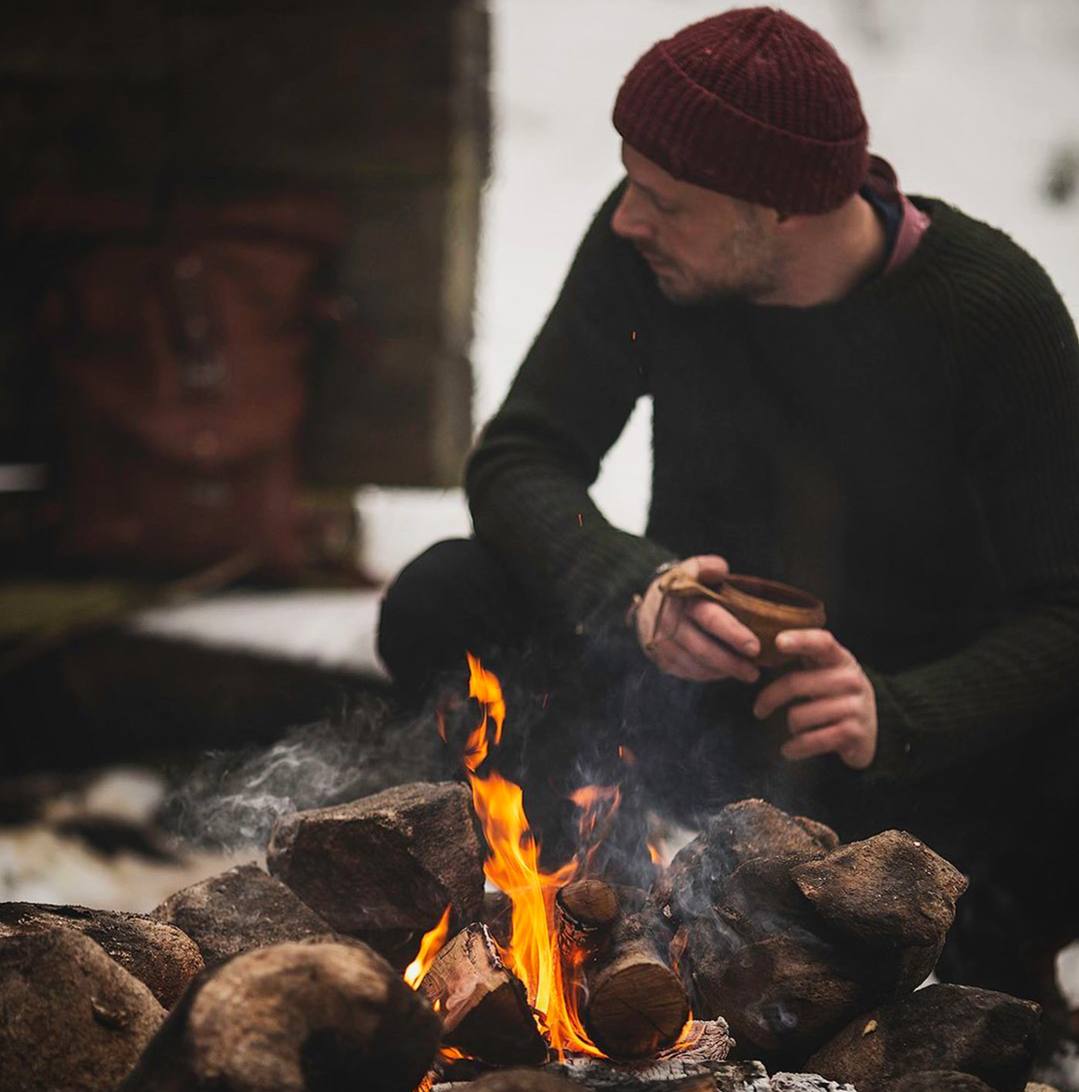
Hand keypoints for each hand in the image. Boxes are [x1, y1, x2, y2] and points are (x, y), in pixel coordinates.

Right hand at [635, 555, 760, 683]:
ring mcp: (663, 644)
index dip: (732, 633)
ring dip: (723, 671)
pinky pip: (688, 672)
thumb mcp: (690, 569)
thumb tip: (721, 569)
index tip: (754, 647)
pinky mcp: (661, 660)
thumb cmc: (681, 588)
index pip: (709, 617)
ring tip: (749, 674)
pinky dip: (709, 675)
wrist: (648, 607)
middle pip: (703, 648)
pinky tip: (726, 672)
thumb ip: (705, 567)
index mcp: (680, 598)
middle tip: (755, 672)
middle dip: (731, 662)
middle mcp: (669, 623)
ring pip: (696, 664)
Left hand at [752, 629, 876, 768]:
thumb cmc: (833, 693)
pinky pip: (811, 740)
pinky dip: (795, 747)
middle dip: (769, 699)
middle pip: (795, 684)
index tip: (778, 641)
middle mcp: (851, 679)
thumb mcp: (824, 670)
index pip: (822, 642)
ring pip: (799, 716)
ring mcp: (855, 706)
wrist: (868, 729)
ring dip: (790, 725)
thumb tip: (762, 649)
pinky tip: (789, 749)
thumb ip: (802, 655)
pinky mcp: (854, 733)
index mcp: (840, 658)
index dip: (800, 640)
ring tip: (795, 727)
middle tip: (759, 709)